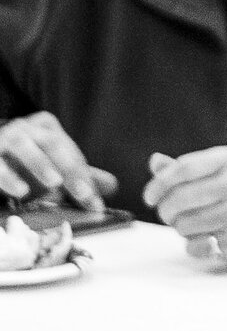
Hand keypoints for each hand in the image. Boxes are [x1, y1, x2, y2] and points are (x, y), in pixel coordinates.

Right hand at [0, 113, 114, 209]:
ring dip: (40, 165)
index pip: (69, 150)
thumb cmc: (22, 162)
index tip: (95, 203)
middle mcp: (26, 128)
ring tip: (55, 184)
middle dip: (70, 170)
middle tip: (84, 195)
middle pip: (52, 145)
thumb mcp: (52, 165)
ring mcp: (4, 138)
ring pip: (23, 146)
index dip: (84, 177)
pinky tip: (21, 191)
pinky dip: (9, 177)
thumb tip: (112, 185)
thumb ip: (79, 174)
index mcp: (46, 127)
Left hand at [145, 148, 226, 268]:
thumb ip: (179, 169)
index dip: (159, 184)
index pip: (184, 168)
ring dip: (180, 228)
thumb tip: (155, 160)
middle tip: (170, 214)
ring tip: (194, 224)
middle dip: (166, 210)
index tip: (149, 198)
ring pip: (185, 222)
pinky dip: (194, 245)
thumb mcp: (207, 173)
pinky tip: (205, 239)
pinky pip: (198, 244)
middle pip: (180, 197)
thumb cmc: (224, 191)